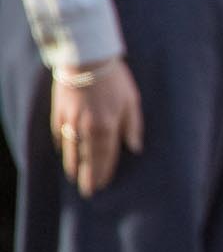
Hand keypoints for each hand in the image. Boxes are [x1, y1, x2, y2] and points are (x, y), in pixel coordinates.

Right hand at [50, 58, 143, 197]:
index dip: (104, 172)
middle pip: (86, 158)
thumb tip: (135, 148)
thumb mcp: (132, 101)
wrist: (86, 59)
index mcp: (106, 127)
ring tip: (75, 177)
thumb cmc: (115, 79)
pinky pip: (59, 135)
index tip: (102, 185)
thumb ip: (133, 126)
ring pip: (70, 150)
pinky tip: (65, 153)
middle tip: (87, 192)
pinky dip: (62, 146)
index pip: (105, 157)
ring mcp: (70, 122)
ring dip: (73, 165)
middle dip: (88, 176)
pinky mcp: (59, 113)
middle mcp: (86, 129)